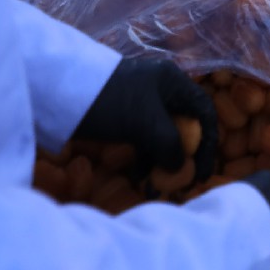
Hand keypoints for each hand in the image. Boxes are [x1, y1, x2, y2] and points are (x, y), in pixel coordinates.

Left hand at [74, 54, 221, 181]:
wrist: (60, 92)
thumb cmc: (109, 102)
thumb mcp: (145, 123)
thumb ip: (169, 145)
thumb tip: (180, 167)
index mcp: (172, 82)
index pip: (204, 111)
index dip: (209, 143)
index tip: (204, 172)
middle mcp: (161, 90)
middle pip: (184, 126)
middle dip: (183, 157)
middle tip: (181, 184)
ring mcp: (141, 104)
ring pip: (162, 136)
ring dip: (161, 163)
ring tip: (154, 188)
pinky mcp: (123, 117)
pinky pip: (143, 140)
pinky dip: (145, 159)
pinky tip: (139, 177)